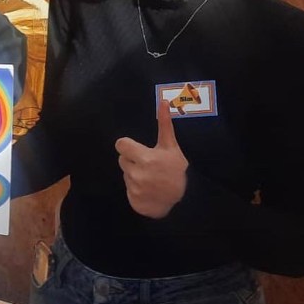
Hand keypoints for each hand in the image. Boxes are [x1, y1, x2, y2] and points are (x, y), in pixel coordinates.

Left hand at [115, 95, 187, 218]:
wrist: (183, 200)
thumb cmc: (176, 169)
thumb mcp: (171, 146)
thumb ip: (165, 125)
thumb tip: (164, 102)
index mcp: (145, 158)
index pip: (120, 145)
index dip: (128, 146)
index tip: (137, 149)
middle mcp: (137, 174)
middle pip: (122, 159)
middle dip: (132, 160)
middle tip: (148, 164)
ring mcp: (134, 188)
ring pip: (125, 174)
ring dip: (134, 174)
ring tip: (150, 177)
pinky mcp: (133, 200)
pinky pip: (127, 189)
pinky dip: (135, 189)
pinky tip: (148, 188)